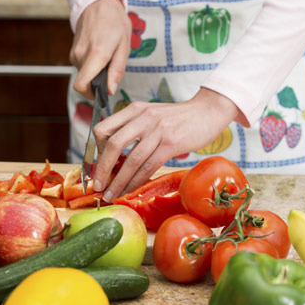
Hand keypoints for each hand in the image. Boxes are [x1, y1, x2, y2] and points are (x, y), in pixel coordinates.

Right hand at [70, 0, 130, 97]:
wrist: (98, 3)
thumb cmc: (114, 22)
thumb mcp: (124, 46)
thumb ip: (117, 71)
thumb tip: (110, 91)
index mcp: (96, 54)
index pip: (81, 85)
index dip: (91, 95)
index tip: (101, 93)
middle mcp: (81, 56)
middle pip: (86, 82)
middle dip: (98, 81)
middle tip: (111, 67)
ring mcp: (74, 54)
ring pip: (84, 75)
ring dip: (96, 72)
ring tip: (106, 56)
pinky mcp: (72, 53)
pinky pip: (82, 67)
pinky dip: (91, 66)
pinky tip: (99, 52)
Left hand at [92, 88, 240, 201]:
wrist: (207, 111)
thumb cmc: (177, 118)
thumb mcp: (150, 115)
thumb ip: (132, 129)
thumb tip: (114, 157)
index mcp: (133, 110)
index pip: (103, 129)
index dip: (97, 151)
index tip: (99, 166)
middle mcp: (142, 117)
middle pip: (112, 145)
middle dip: (102, 169)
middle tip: (98, 186)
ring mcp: (157, 130)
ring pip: (131, 160)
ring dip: (118, 181)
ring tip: (111, 194)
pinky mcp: (171, 143)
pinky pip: (148, 167)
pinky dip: (136, 181)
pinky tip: (131, 190)